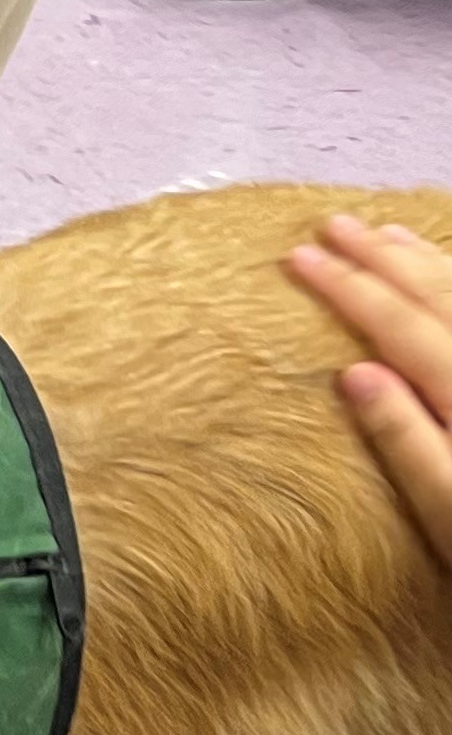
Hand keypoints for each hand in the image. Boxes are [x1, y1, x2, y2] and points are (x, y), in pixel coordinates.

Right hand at [290, 211, 451, 570]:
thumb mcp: (448, 509)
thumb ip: (405, 439)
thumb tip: (354, 373)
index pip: (396, 324)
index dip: (345, 287)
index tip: (299, 257)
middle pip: (436, 293)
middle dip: (380, 257)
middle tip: (332, 225)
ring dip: (425, 258)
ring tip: (386, 233)